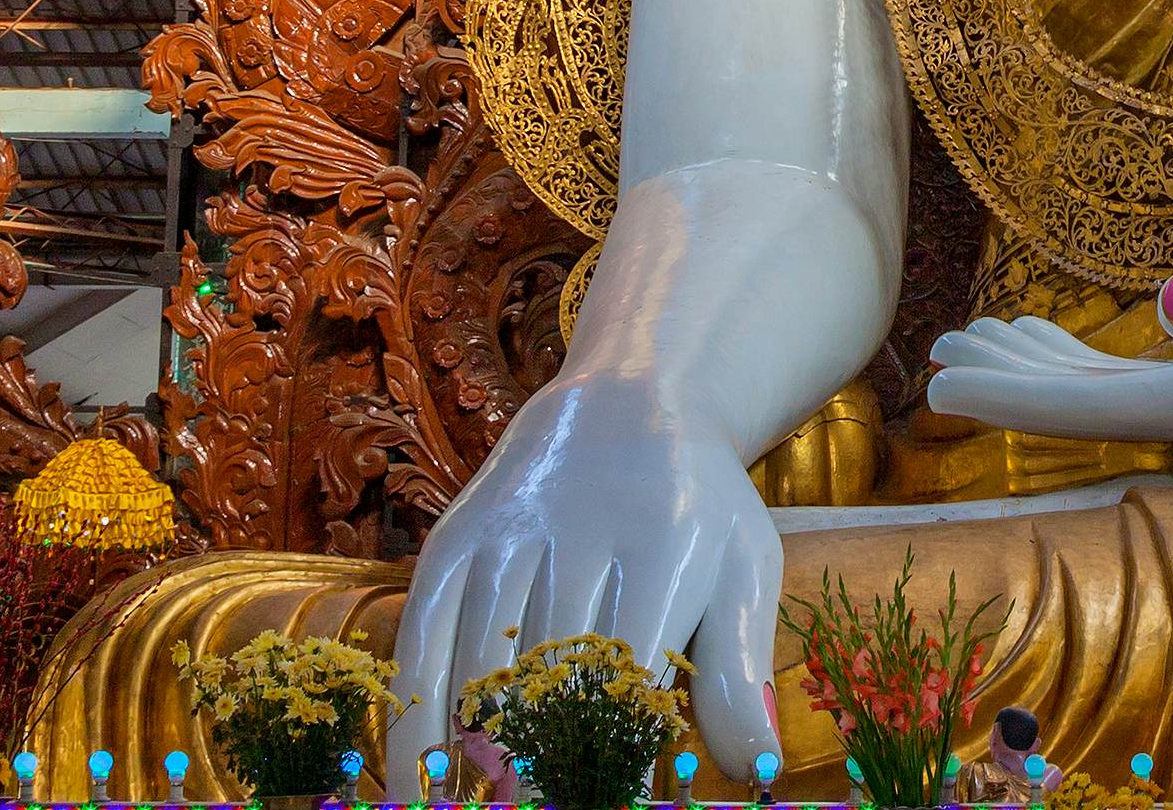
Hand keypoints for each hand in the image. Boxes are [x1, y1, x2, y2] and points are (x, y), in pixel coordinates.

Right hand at [393, 368, 786, 777]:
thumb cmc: (695, 507)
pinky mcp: (454, 537)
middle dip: (549, 765)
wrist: (630, 403)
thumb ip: (740, 674)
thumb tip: (758, 773)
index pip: (630, 677)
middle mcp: (577, 530)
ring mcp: (507, 533)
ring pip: (483, 670)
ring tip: (500, 801)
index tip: (610, 801)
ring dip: (486, 753)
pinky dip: (415, 720)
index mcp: (663, 543)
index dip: (615, 757)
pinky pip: (422, 641)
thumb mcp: (742, 571)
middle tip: (550, 803)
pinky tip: (417, 783)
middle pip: (550, 681)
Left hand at [923, 253, 1172, 445]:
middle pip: (1119, 409)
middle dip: (1029, 383)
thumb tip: (1172, 306)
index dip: (1031, 393)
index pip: (1123, 402)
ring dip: (1073, 371)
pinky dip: (1135, 365)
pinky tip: (1118, 342)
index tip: (950, 375)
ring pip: (1151, 399)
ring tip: (997, 342)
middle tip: (943, 355)